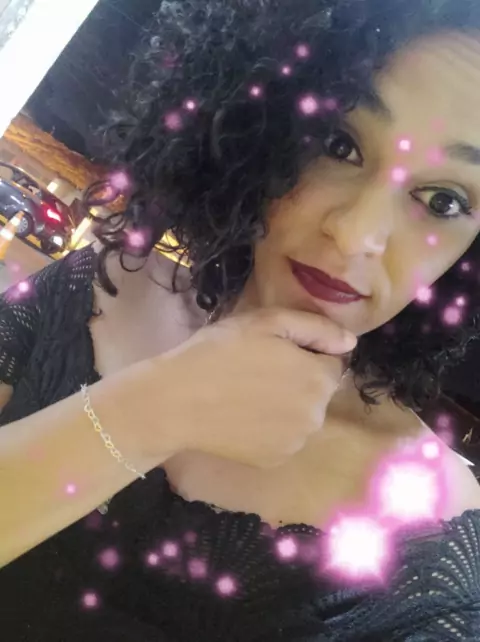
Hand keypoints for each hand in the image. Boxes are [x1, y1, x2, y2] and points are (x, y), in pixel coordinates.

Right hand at [150, 308, 355, 468]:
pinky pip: (285, 438)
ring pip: (302, 416)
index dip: (306, 353)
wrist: (176, 401)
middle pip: (318, 391)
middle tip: (259, 369)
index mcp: (319, 379)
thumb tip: (350, 342)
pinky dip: (272, 429)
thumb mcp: (267, 322)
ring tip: (249, 393)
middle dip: (300, 379)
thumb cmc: (220, 352)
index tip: (276, 350)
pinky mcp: (275, 461)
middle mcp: (317, 416)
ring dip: (287, 404)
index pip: (332, 362)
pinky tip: (244, 417)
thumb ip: (316, 328)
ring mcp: (296, 442)